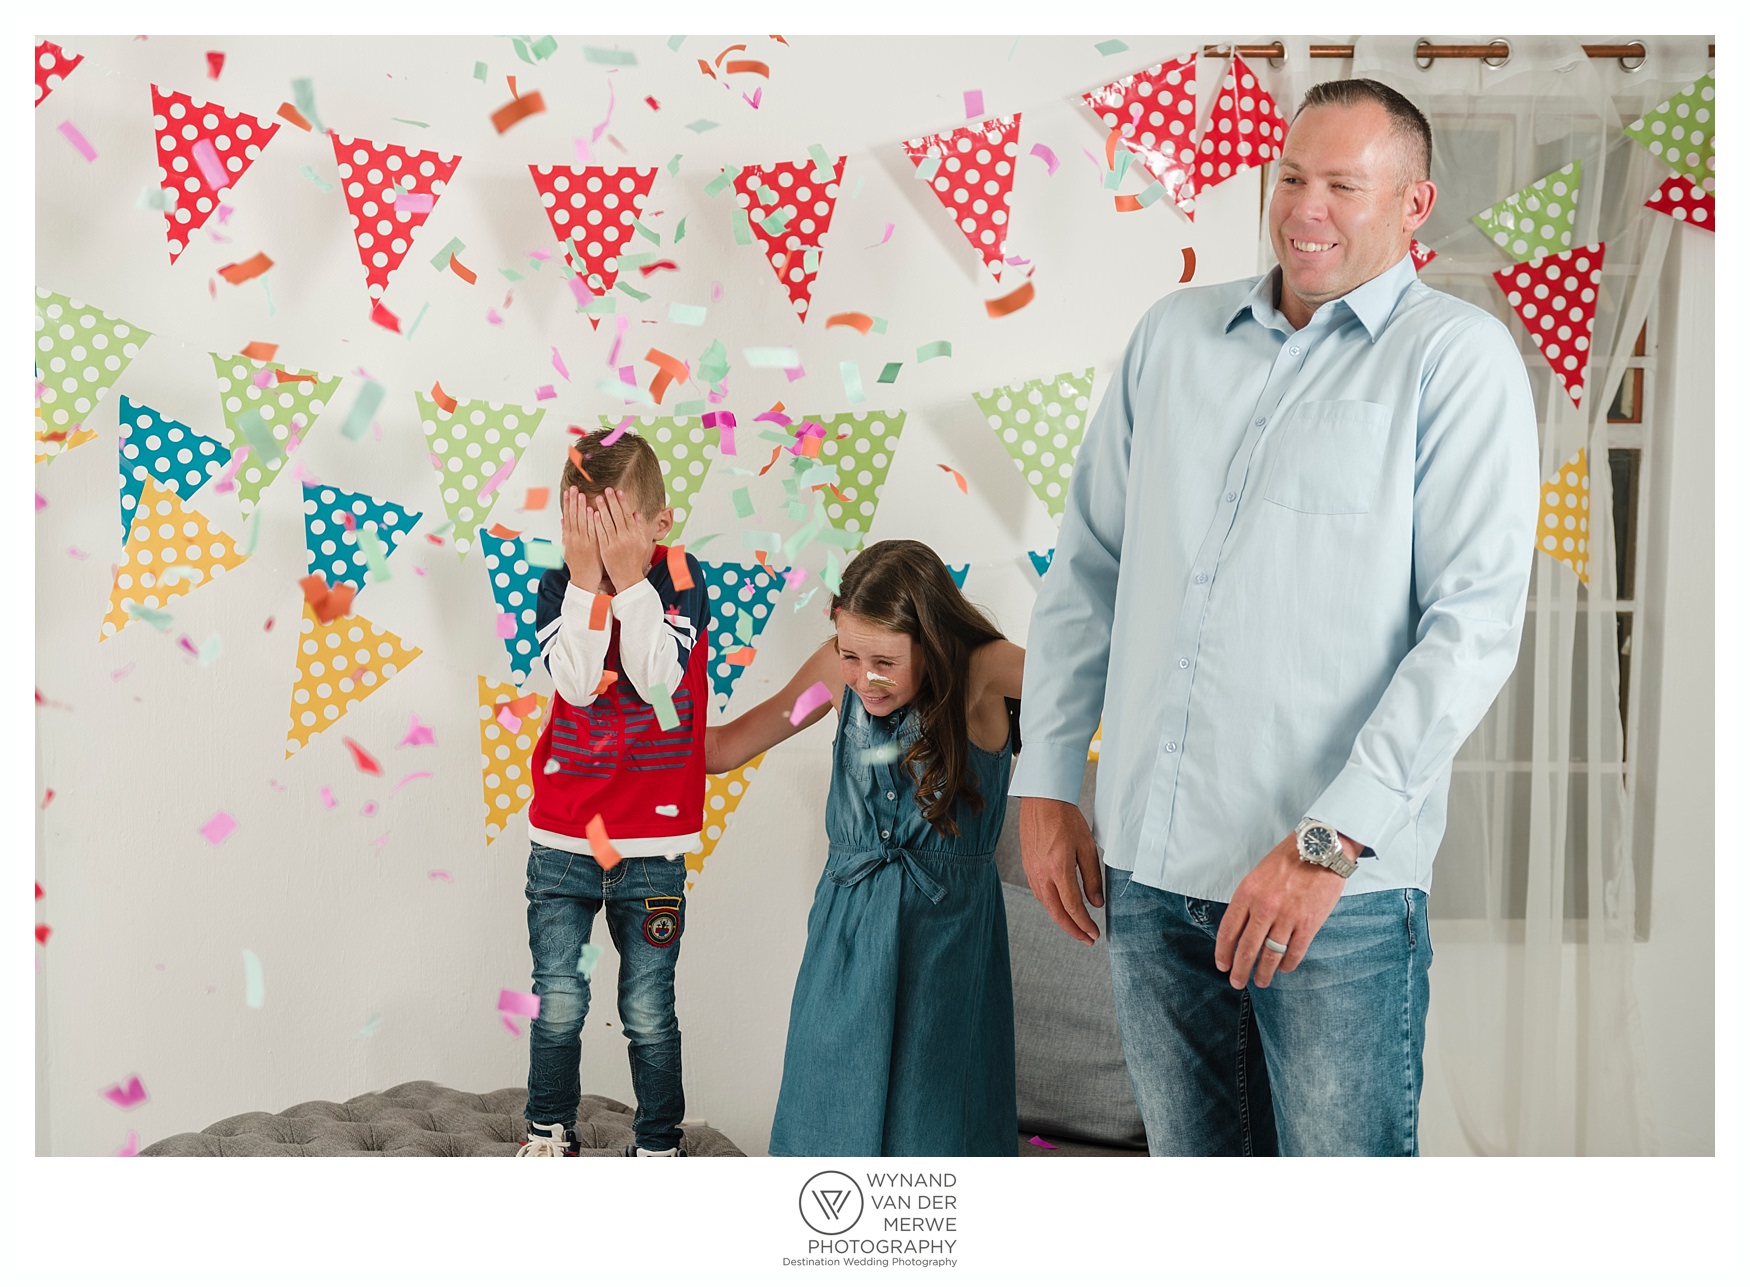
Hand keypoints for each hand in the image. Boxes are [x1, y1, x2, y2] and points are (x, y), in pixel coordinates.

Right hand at [561, 486, 602, 590]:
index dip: (568, 503)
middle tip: (574, 487)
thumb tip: (562, 519)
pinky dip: (591, 521)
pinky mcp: (592, 547)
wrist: (584, 580)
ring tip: (582, 494)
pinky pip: (592, 531)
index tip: (568, 491)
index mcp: (568, 538)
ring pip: (582, 522)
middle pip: (573, 516)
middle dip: (573, 501)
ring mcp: (583, 543)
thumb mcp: (568, 548)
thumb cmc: (578, 565)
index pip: (567, 516)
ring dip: (581, 507)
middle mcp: (574, 539)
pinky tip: (592, 511)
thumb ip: (566, 533)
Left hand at [595, 488, 653, 593]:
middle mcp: (626, 538)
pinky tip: (593, 514)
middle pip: (618, 516)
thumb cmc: (634, 560)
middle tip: (607, 489)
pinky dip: (597, 524)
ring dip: (603, 509)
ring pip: (608, 523)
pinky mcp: (606, 550)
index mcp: (635, 535)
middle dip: (612, 501)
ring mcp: (615, 544)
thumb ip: (639, 528)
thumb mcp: (641, 543)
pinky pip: (601, 534)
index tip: (619, 491)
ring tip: (598, 498)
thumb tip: (637, 513)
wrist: (629, 579)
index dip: (623, 502)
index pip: (628, 514)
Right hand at [1019, 796, 1102, 944]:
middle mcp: (1041, 873)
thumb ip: (1092, 877)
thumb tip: (1096, 903)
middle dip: (1073, 930)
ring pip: (1046, 905)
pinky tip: (1060, 907)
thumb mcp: (1087, 847)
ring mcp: (1031, 871)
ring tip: (1076, 927)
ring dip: (1061, 919)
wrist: (1042, 800)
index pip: (1073, 907)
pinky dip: (1051, 905)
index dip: (1084, 924)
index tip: (1094, 934)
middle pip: (1057, 912)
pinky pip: (1038, 893)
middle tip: (1087, 940)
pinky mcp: (1027, 866)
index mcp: (1058, 868)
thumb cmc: (1066, 818)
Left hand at [1213, 833, 1349, 988]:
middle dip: (1240, 970)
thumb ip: (1248, 901)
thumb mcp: (1258, 875)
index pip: (1228, 931)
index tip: (1222, 965)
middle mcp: (1264, 908)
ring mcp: (1287, 918)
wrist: (1321, 848)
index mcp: (1247, 893)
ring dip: (1264, 973)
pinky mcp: (1308, 924)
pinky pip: (1294, 953)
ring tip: (1261, 981)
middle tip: (1237, 983)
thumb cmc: (1289, 858)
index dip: (1223, 952)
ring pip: (1270, 956)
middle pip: (1247, 949)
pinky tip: (1284, 969)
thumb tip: (1240, 928)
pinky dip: (1288, 965)